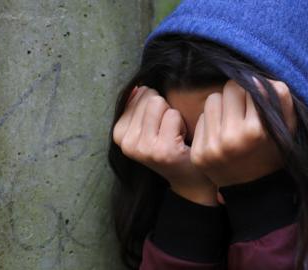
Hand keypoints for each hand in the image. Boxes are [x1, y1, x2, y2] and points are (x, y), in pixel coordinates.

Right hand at [112, 86, 217, 205]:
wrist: (189, 178)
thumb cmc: (169, 146)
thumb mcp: (146, 126)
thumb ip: (138, 105)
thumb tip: (138, 86)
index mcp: (119, 135)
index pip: (137, 95)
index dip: (154, 107)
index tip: (157, 127)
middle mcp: (127, 144)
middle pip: (149, 98)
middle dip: (163, 110)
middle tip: (167, 132)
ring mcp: (144, 148)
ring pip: (160, 104)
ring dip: (173, 116)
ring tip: (173, 135)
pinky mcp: (162, 150)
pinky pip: (173, 115)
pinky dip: (182, 124)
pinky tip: (181, 141)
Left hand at [190, 79, 296, 186]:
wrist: (254, 191)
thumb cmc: (273, 152)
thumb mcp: (287, 128)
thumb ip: (280, 99)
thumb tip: (258, 78)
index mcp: (256, 131)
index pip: (250, 85)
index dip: (255, 92)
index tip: (258, 104)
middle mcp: (232, 138)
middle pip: (229, 89)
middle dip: (238, 96)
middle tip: (244, 112)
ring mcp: (212, 147)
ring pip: (212, 100)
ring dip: (222, 107)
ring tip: (232, 123)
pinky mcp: (198, 153)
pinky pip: (201, 118)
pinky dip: (211, 123)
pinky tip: (221, 136)